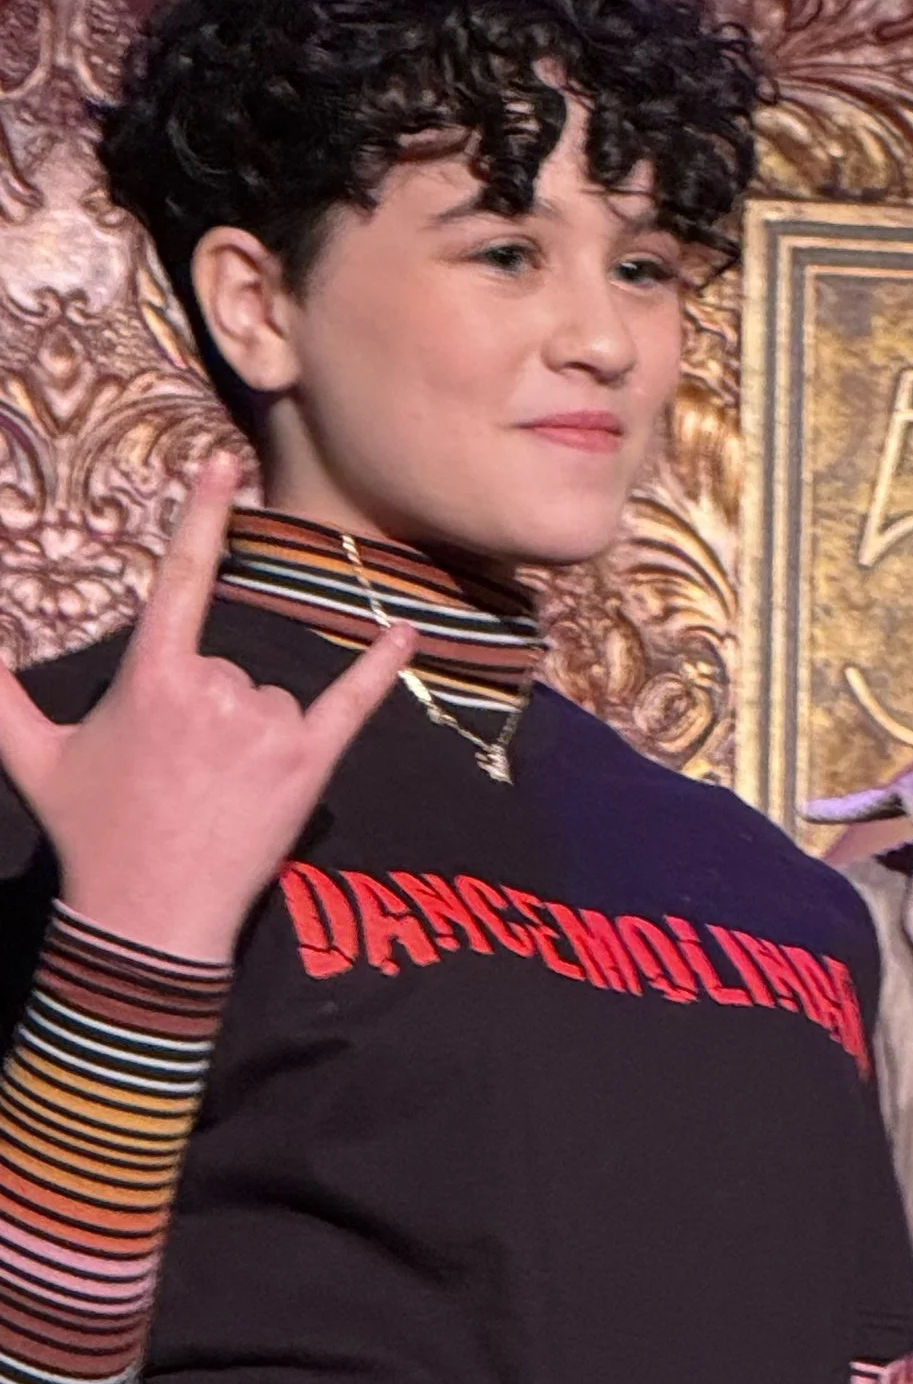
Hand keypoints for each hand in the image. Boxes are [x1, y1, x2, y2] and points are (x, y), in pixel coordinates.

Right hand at [0, 454, 415, 965]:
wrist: (150, 918)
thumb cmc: (90, 832)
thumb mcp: (28, 753)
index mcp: (151, 676)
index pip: (181, 578)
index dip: (202, 518)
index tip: (222, 465)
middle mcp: (215, 690)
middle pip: (223, 665)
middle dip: (202, 712)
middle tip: (175, 775)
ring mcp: (268, 727)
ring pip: (267, 699)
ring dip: (245, 737)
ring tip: (214, 793)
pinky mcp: (310, 765)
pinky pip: (353, 704)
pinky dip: (380, 670)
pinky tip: (405, 634)